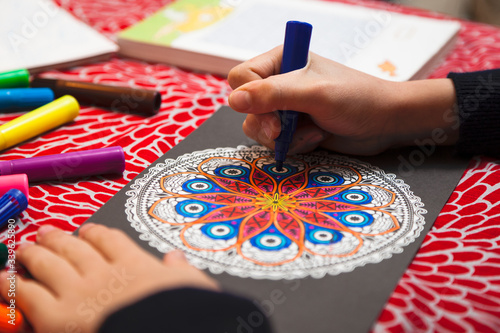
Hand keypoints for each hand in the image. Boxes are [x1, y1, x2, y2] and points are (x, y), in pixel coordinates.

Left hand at [0, 224, 218, 332]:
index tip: (87, 230)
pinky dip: (13, 285)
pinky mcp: (57, 317)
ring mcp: (78, 293)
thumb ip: (180, 271)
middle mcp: (103, 273)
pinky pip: (29, 294)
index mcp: (134, 265)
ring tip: (25, 248)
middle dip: (59, 238)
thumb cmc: (181, 315)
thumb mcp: (191, 289)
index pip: (109, 240)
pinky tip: (4, 278)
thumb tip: (175, 257)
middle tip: (46, 232)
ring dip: (35, 253)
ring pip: (50, 263)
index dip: (95, 232)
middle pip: (75, 247)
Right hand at [228, 46, 457, 155]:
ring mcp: (285, 108)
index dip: (250, 98)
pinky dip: (293, 145)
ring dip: (283, 137)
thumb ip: (273, 95)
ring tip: (312, 133)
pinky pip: (274, 142)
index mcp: (280, 61)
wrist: (385, 123)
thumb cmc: (356, 99)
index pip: (241, 77)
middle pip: (245, 107)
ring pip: (257, 128)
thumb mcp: (314, 94)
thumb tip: (233, 100)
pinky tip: (316, 139)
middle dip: (267, 123)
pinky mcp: (293, 129)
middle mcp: (279, 83)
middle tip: (285, 130)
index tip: (273, 114)